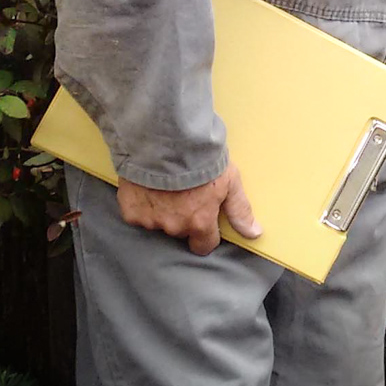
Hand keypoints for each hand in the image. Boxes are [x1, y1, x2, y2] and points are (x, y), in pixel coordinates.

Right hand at [116, 163, 260, 254]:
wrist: (165, 140)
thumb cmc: (200, 158)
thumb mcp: (229, 181)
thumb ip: (239, 210)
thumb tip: (254, 233)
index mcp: (199, 223)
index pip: (204, 245)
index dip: (205, 234)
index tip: (203, 219)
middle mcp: (175, 227)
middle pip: (181, 231)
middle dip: (183, 217)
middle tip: (184, 193)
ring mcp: (151, 220)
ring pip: (158, 223)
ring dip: (162, 210)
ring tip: (165, 186)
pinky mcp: (131, 211)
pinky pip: (137, 215)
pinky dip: (141, 204)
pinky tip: (148, 186)